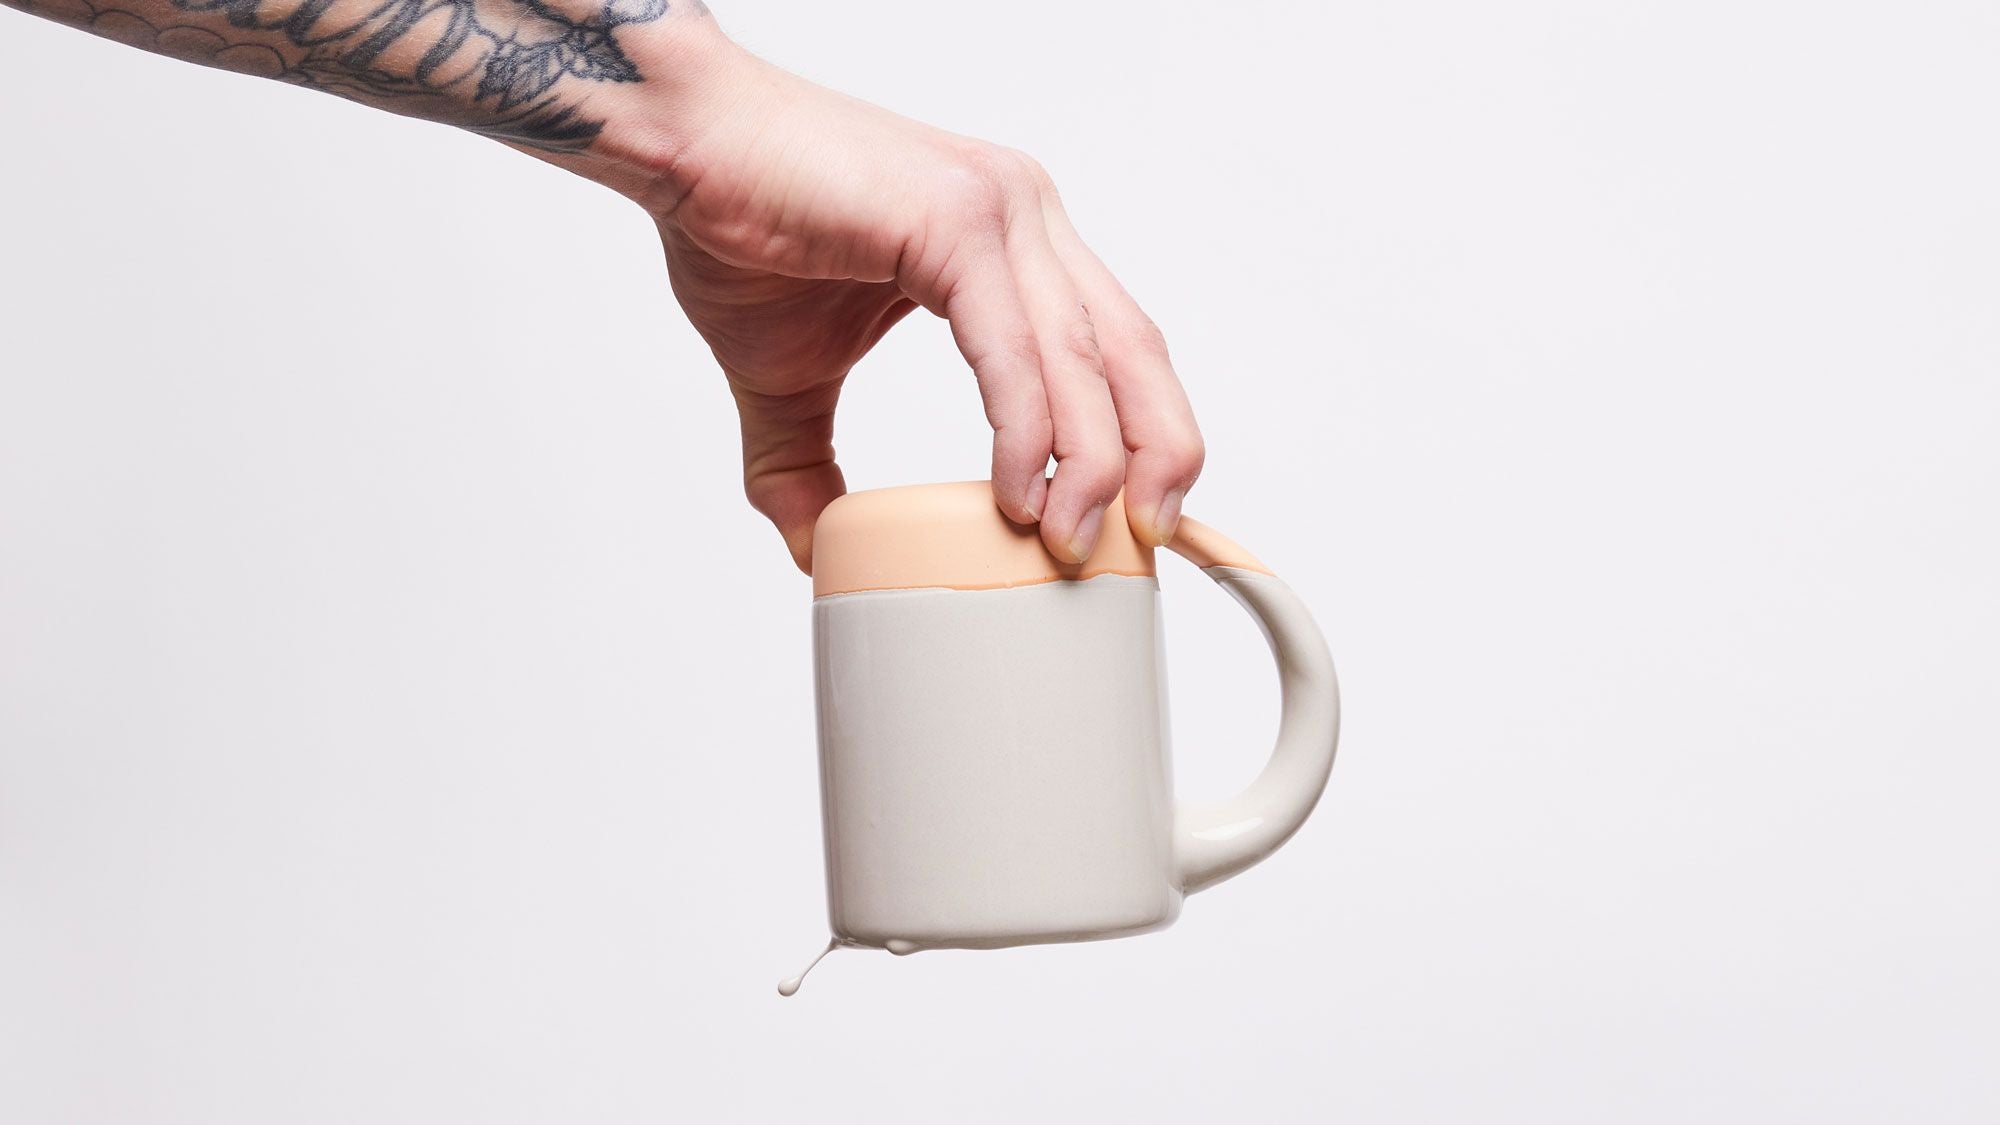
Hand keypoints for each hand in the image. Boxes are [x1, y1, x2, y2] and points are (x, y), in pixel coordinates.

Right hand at [623, 39, 1204, 572]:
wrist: (679, 144)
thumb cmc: (736, 229)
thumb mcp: (788, 380)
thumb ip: (810, 465)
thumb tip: (810, 552)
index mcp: (1010, 245)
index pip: (1114, 347)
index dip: (1145, 434)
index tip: (1142, 519)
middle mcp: (1022, 217)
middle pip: (1133, 349)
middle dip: (1160, 451)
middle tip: (1149, 540)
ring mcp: (997, 212)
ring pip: (1087, 353)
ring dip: (1094, 461)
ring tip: (1074, 541)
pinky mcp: (953, 220)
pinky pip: (1013, 346)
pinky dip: (1026, 428)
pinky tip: (1016, 491)